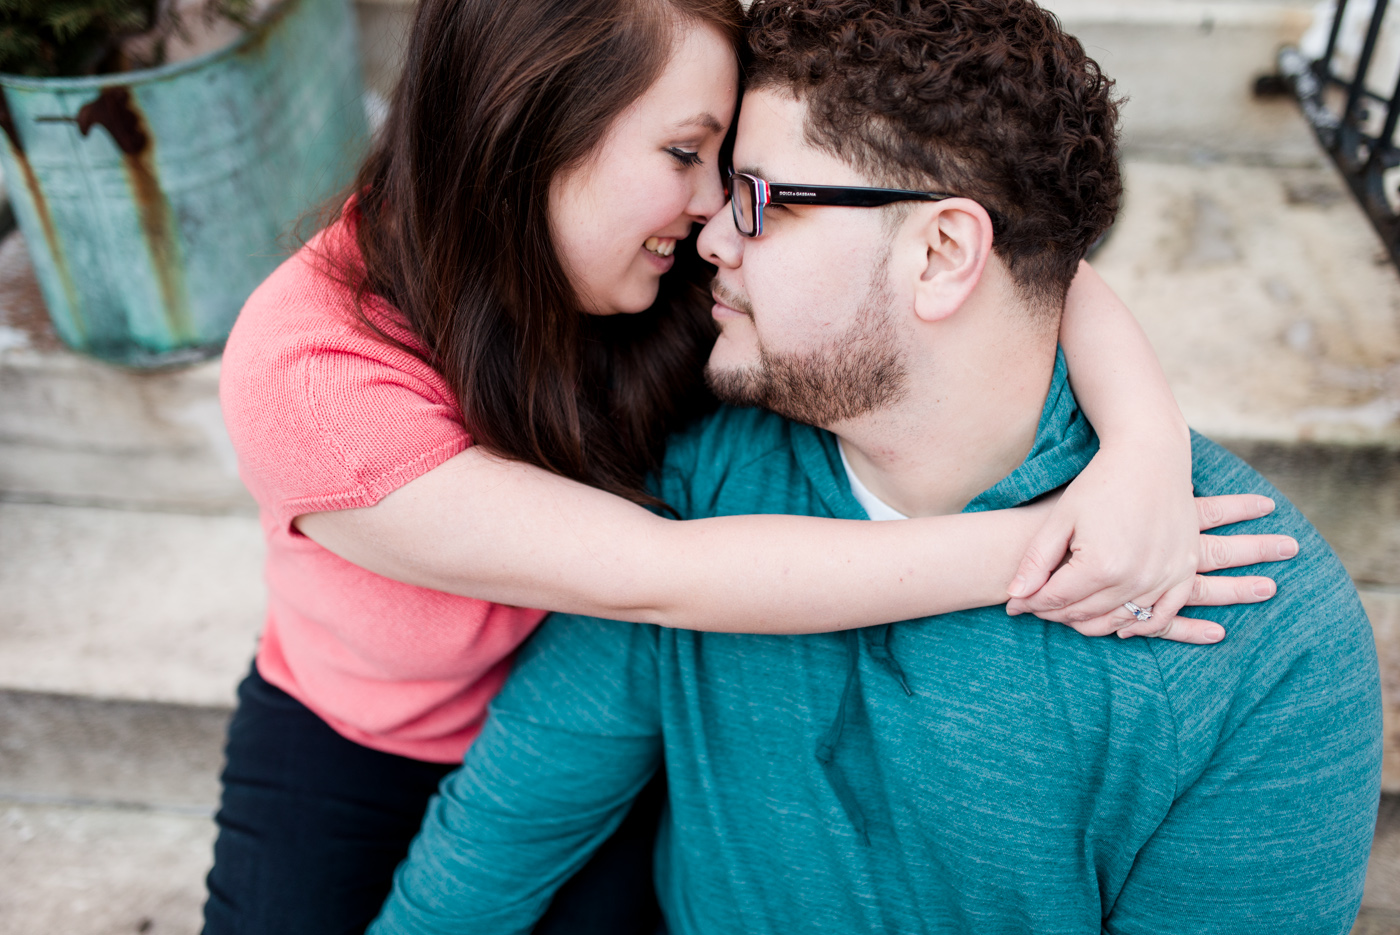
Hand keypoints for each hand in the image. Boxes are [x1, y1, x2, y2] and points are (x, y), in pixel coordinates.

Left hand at [1004, 444, 1295, 643]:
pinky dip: (1138, 625)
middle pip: (1085, 613)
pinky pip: (1161, 616)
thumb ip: (1036, 561)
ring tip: (1067, 612)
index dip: (1031, 604)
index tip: (1013, 605)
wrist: (1151, 457)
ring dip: (1090, 622)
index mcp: (1101, 565)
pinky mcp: (1183, 573)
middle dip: (1054, 613)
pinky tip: (1117, 625)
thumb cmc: (1100, 483)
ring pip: (1119, 620)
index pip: (1056, 600)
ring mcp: (1164, 578)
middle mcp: (1136, 578)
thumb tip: (1014, 597)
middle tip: (1036, 606)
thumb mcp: (1060, 519)